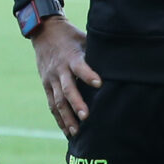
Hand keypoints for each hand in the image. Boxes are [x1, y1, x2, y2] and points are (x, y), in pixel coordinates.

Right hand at [32, 16, 100, 136]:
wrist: (44, 31)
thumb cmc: (70, 36)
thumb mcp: (84, 38)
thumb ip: (96, 52)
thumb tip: (119, 61)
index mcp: (71, 57)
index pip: (80, 67)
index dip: (88, 75)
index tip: (99, 83)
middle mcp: (60, 70)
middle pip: (67, 89)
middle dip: (76, 104)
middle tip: (85, 117)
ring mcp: (51, 79)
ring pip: (58, 101)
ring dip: (66, 117)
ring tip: (75, 132)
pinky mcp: (46, 85)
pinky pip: (52, 104)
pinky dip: (59, 118)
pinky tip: (66, 131)